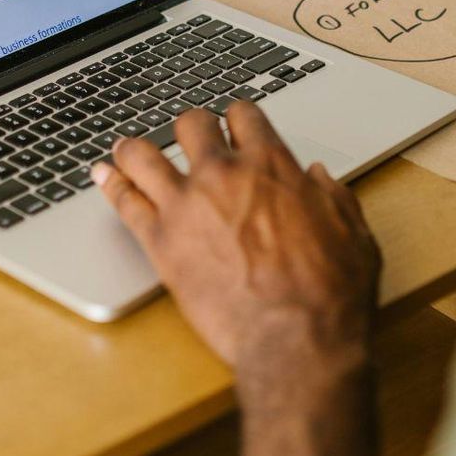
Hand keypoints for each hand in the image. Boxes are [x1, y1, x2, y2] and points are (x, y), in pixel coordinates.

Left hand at [91, 102, 380, 399]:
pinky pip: (124, 201)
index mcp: (272, 166)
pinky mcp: (160, 242)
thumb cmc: (329, 293)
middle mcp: (224, 175)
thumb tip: (318, 178)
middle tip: (187, 137)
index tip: (233, 125)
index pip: (244, 116)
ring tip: (127, 149)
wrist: (295, 340)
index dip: (237, 117)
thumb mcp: (352, 234)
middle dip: (190, 127)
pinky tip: (103, 177)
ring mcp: (186, 206)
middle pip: (191, 125)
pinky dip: (111, 184)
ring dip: (135, 148)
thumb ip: (333, 198)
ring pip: (144, 154)